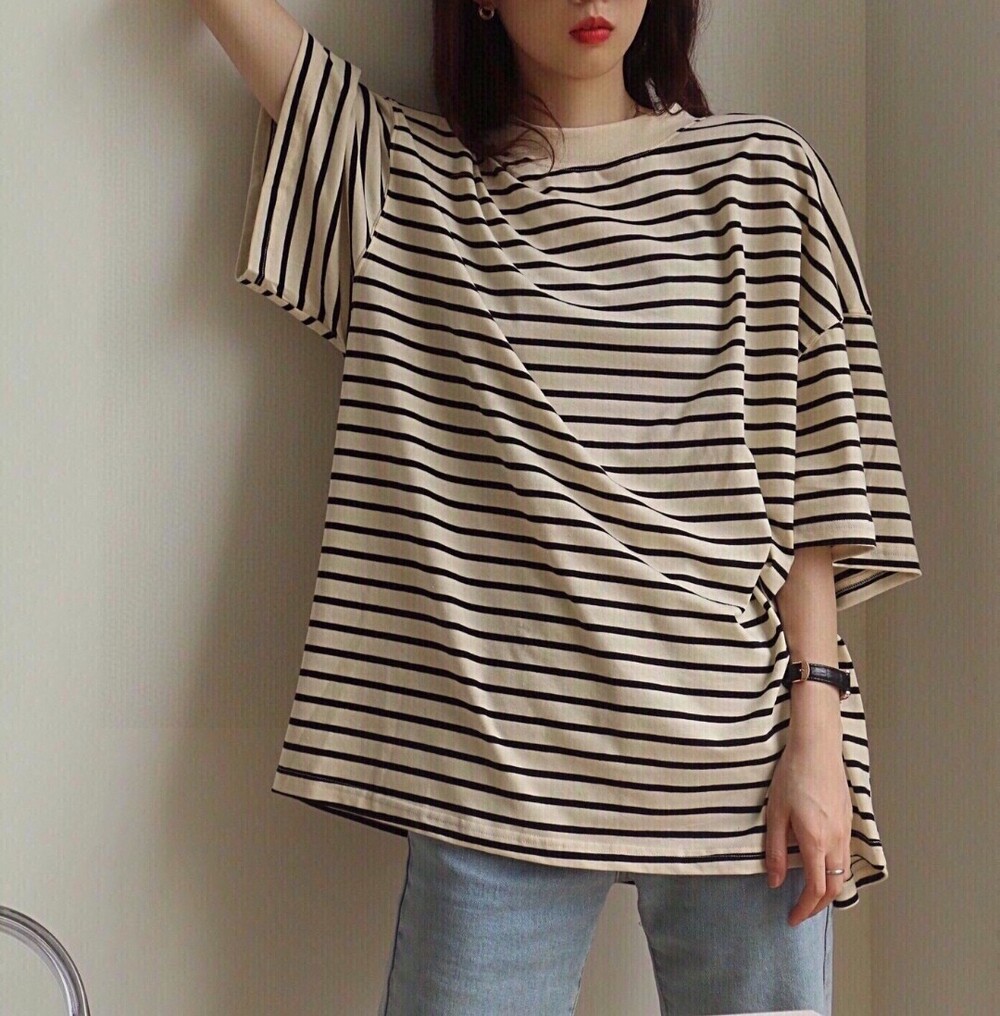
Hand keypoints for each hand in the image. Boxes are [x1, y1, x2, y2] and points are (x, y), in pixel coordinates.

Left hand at [764, 738, 852, 925]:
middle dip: (817, 906)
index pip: (816, 890)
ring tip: (809, 894)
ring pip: (843, 873)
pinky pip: (845, 855)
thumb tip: (775, 882)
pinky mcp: (848, 820)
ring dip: (829, 889)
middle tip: (800, 912)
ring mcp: (845, 831)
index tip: (791, 918)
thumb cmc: (792, 776)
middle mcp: (836, 841)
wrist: (817, 748)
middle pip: (834, 888)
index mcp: (816, 842)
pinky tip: (821, 866)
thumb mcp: (775, 813)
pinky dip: (835, 871)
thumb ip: (775, 850)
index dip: (804, 909)